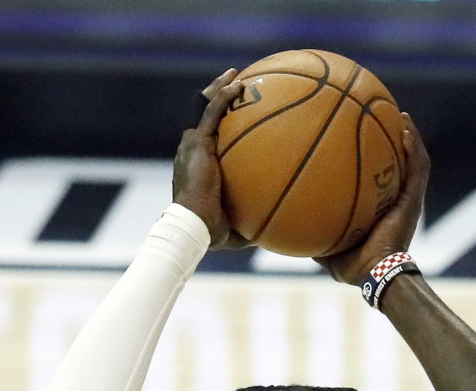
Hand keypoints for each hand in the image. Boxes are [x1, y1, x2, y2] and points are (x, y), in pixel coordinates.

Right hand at [173, 70, 251, 249]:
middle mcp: (193, 150)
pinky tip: (238, 85)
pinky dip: (223, 97)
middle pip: (203, 116)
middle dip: (217, 98)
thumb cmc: (214, 231)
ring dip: (219, 89)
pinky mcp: (196, 144)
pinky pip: (211, 113)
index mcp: (199, 165)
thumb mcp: (240, 222)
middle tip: (236, 85)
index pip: (208, 138)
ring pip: (204, 108)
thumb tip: (282, 228)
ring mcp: (193, 145)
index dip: (219, 123)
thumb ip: (256, 219)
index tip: (235, 115)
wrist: (194, 227)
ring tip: (235, 75)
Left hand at [315, 112, 430, 283]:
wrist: (375, 274)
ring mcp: (407, 200)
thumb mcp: (323, 245)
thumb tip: (280, 223)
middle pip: (399, 163)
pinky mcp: (414, 201)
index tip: (362, 134)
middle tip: (383, 115)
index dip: (375, 156)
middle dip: (394, 139)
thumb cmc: (352, 265)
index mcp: (379, 207)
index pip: (379, 176)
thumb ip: (308, 231)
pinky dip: (415, 149)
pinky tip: (406, 130)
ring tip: (402, 117)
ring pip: (414, 162)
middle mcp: (395, 200)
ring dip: (411, 138)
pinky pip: (418, 169)